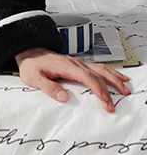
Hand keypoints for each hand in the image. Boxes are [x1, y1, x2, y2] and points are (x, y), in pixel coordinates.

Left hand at [16, 47, 130, 112]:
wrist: (28, 52)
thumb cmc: (31, 65)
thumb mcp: (33, 78)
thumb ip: (48, 87)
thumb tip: (64, 97)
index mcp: (66, 66)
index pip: (88, 79)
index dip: (99, 91)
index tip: (106, 102)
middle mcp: (74, 63)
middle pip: (98, 74)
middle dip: (111, 87)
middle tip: (120, 99)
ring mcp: (77, 63)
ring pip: (100, 69)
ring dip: (114, 78)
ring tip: (125, 88)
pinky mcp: (77, 64)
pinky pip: (97, 67)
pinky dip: (109, 72)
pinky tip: (117, 77)